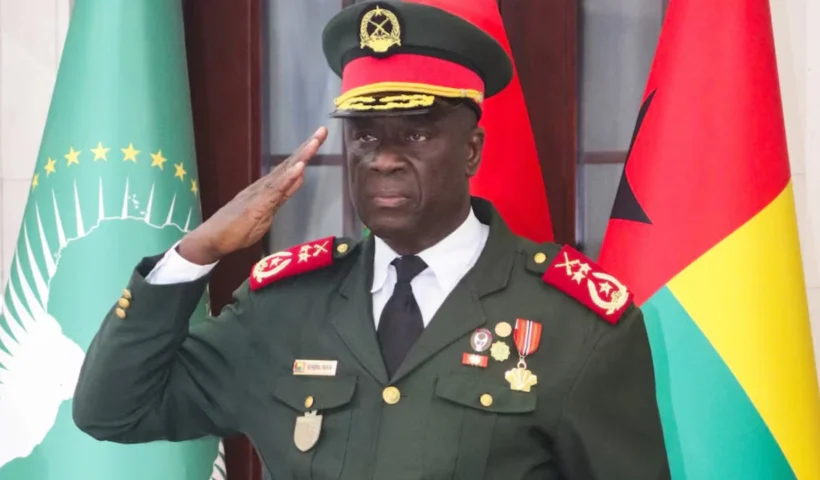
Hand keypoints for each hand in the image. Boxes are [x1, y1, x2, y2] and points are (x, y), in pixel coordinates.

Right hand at [178, 127, 328, 264]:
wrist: (212, 238)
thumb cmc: (236, 229)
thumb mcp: (267, 212)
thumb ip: (283, 195)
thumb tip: (298, 179)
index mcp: (268, 188)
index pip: (290, 167)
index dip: (305, 153)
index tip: (318, 138)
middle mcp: (265, 185)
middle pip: (290, 164)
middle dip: (307, 147)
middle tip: (322, 130)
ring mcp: (260, 193)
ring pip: (284, 172)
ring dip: (301, 157)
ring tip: (315, 142)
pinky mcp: (257, 204)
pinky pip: (276, 190)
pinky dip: (288, 177)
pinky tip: (299, 167)